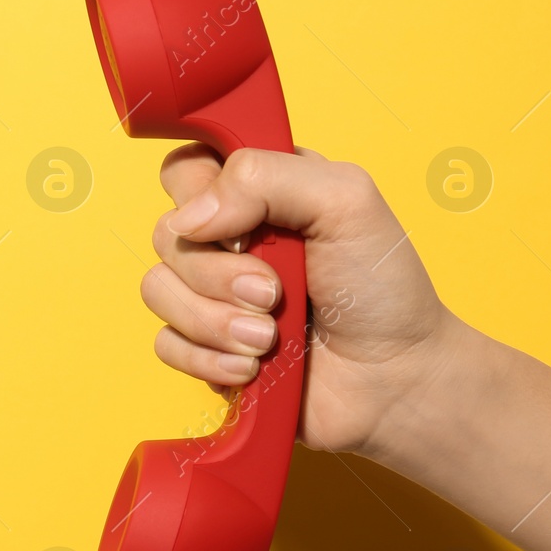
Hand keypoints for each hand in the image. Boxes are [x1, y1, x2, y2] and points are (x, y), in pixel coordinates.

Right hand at [143, 144, 462, 455]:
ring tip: (268, 338)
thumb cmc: (382, 289)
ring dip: (216, 321)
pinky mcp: (203, 346)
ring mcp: (211, 295)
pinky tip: (254, 367)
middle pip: (166, 234)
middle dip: (218, 273)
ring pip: (157, 290)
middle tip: (274, 293)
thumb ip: (267, 178)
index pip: (187, 169)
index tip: (243, 224)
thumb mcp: (346, 201)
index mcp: (259, 191)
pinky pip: (166, 344)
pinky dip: (209, 359)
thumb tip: (189, 218)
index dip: (198, 195)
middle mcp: (228, 238)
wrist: (392, 381)